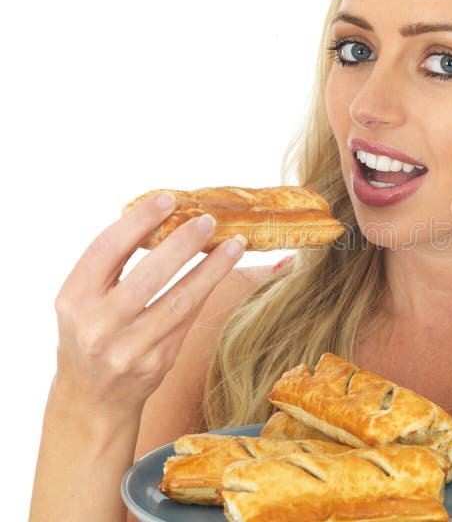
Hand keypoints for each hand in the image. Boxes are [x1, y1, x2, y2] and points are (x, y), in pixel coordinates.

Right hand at [52, 191, 245, 417]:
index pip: (107, 250)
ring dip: (211, 268)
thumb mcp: (85, 299)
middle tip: (208, 220)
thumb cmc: (93, 332)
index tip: (167, 199)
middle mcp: (97, 327)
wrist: (92, 397)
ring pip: (179, 300)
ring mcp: (128, 349)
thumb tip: (161, 218)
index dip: (139, 221)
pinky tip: (223, 270)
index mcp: (73, 300)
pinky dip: (208, 291)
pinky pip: (189, 319)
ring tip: (234, 244)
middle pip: (148, 276)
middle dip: (182, 243)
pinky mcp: (156, 364)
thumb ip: (113, 266)